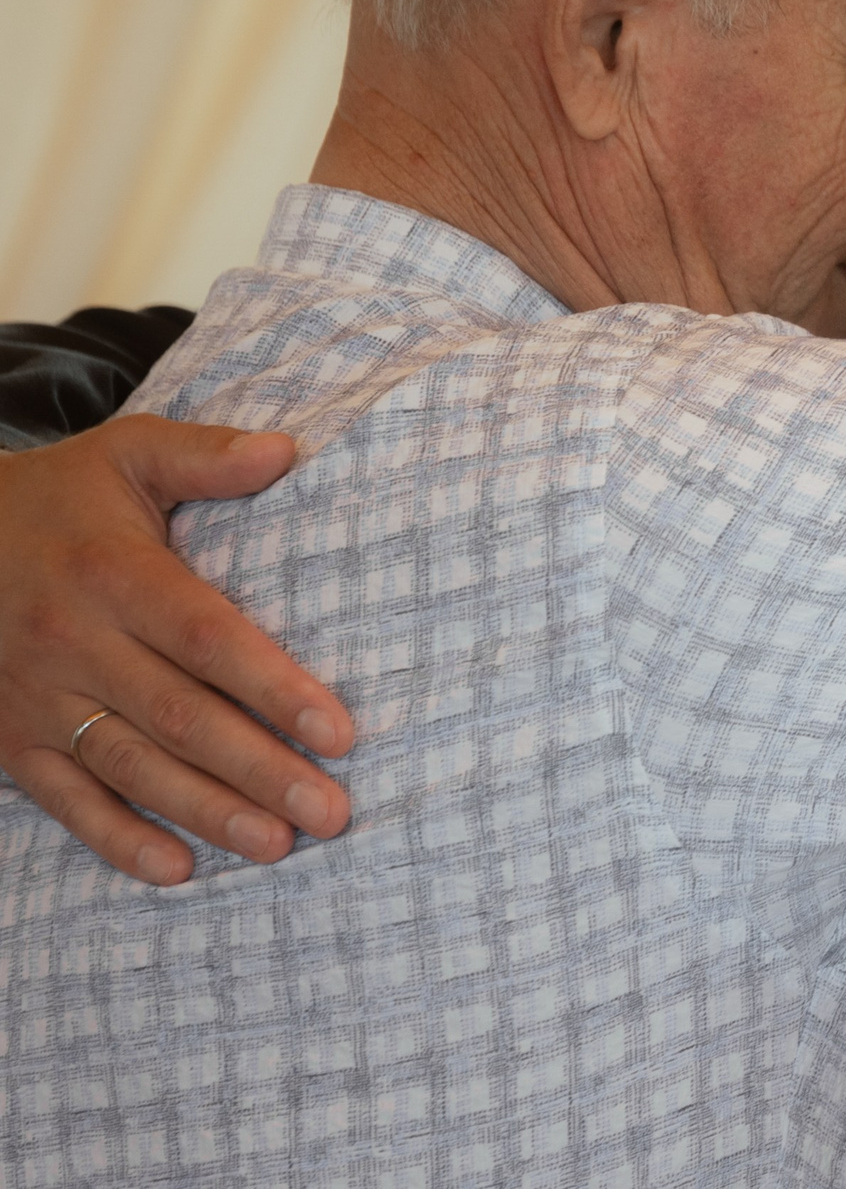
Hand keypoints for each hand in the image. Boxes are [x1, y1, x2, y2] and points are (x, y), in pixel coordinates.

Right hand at [0, 417, 353, 882]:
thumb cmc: (61, 498)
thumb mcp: (126, 455)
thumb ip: (206, 457)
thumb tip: (288, 450)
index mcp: (114, 574)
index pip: (206, 638)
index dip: (273, 687)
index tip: (339, 732)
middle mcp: (74, 641)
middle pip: (180, 716)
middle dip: (260, 770)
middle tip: (332, 812)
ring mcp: (38, 696)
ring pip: (131, 766)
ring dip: (207, 812)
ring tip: (277, 845)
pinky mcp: (12, 738)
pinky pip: (64, 798)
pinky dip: (116, 838)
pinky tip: (176, 869)